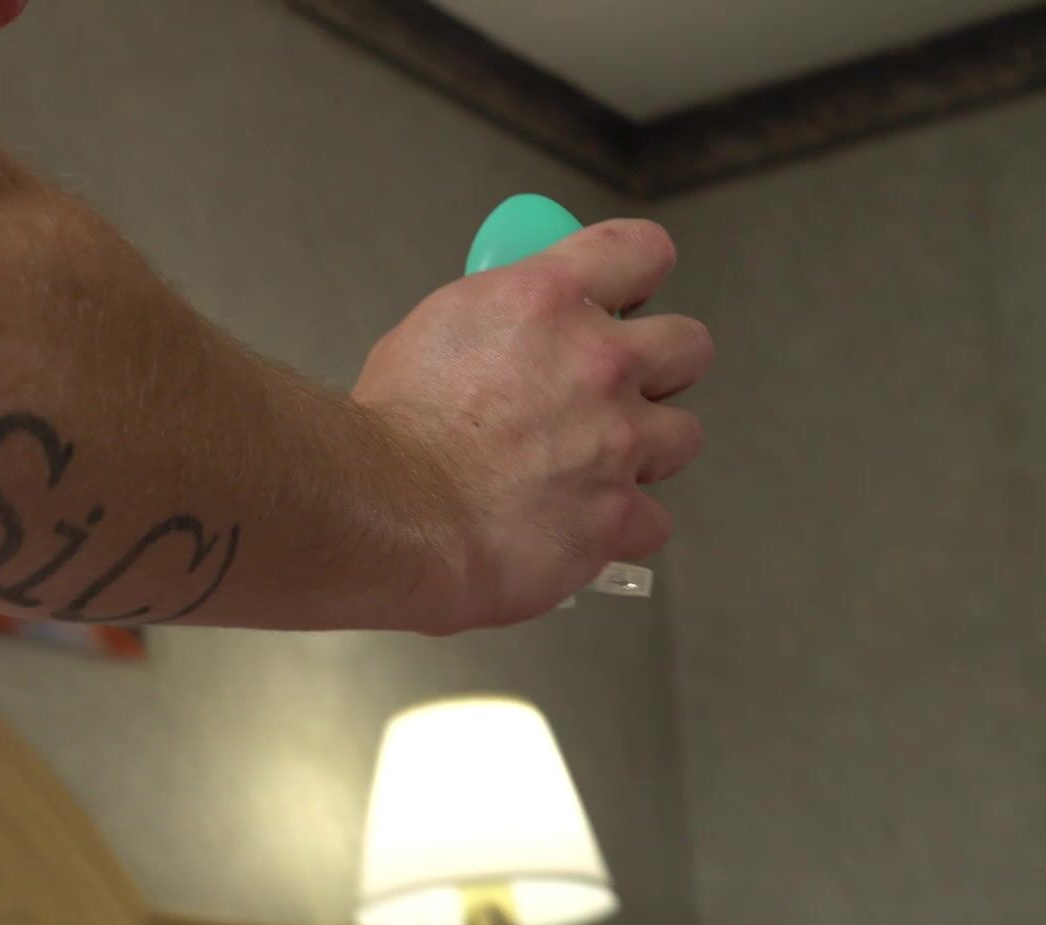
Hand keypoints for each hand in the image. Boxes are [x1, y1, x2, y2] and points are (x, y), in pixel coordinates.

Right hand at [354, 219, 710, 633]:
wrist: (383, 513)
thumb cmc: (387, 430)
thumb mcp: (433, 333)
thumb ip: (499, 324)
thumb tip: (519, 335)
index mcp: (545, 299)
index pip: (641, 251)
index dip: (639, 275)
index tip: (627, 298)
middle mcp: (597, 362)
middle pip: (688, 345)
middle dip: (659, 368)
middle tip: (615, 393)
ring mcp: (617, 441)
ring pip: (682, 435)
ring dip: (645, 450)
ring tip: (591, 469)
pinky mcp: (617, 515)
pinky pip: (653, 519)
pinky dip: (621, 526)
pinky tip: (578, 527)